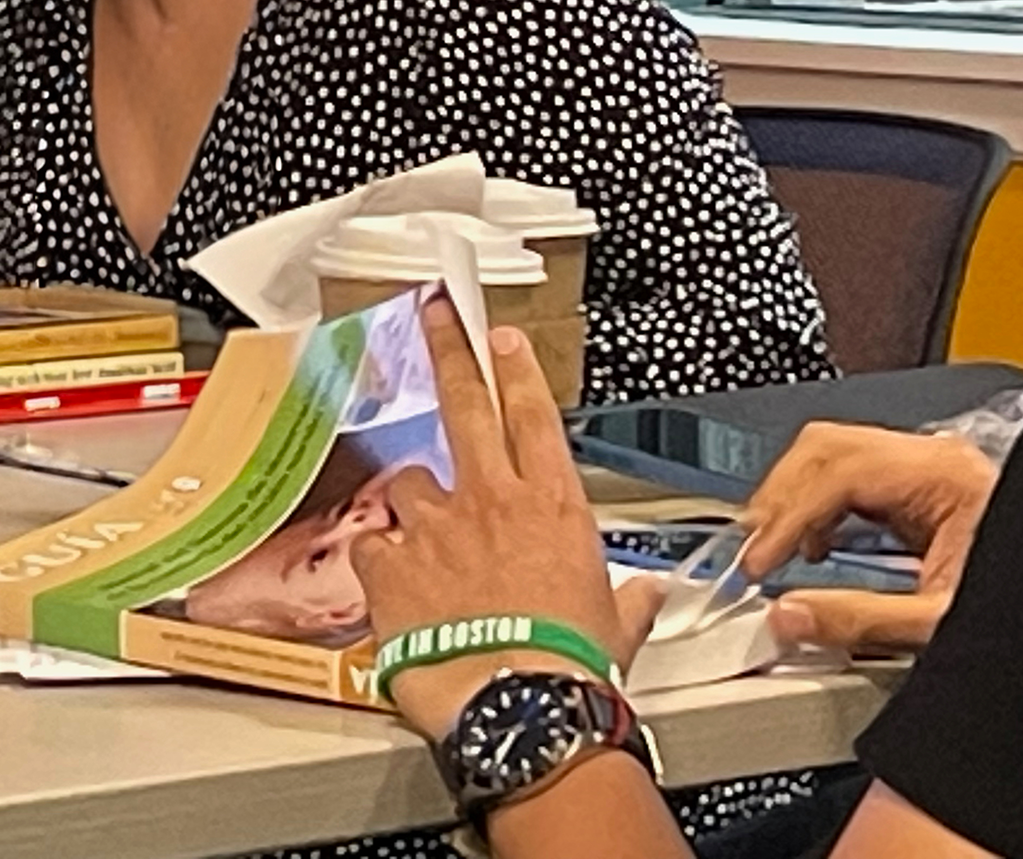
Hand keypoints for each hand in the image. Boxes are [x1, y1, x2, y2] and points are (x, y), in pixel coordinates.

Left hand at [353, 296, 663, 739]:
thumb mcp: (616, 627)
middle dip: (449, 350)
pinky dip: (381, 560)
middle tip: (434, 314)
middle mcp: (492, 501)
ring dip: (415, 505)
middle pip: (466, 404)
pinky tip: (394, 587)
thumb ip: (629, 600)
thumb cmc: (570, 672)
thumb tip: (649, 595)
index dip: (514, 371)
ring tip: (427, 548)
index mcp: (552, 507)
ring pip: (411, 484)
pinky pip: (373, 544)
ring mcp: (436, 526)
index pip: (532, 416)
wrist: (517, 708)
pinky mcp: (391, 562)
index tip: (500, 340)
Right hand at [739, 422, 998, 653]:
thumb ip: (860, 620)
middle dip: (779, 497)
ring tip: (771, 549)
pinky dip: (818, 507)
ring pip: (831, 452)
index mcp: (945, 476)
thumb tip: (791, 615)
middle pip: (826, 446)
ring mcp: (927, 466)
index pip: (839, 471)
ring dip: (792, 498)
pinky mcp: (921, 487)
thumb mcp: (941, 623)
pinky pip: (849, 475)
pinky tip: (812, 546)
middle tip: (751, 550)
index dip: (787, 514)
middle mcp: (935, 458)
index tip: (758, 558)